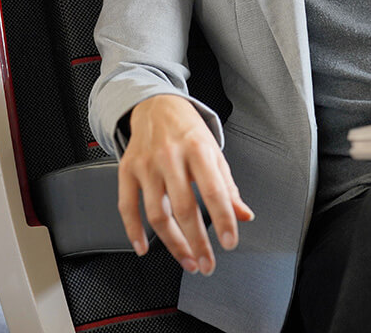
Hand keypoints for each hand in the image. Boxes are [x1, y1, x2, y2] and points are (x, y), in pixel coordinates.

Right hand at [117, 94, 254, 274]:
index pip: (214, 190)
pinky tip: (144, 247)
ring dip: (172, 243)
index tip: (229, 242)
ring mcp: (146, 164)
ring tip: (187, 260)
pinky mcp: (127, 169)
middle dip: (197, 242)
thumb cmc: (187, 131)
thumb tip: (243, 215)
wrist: (155, 105)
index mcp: (198, 149)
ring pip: (157, 213)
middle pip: (184, 208)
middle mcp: (170, 156)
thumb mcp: (214, 152)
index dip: (223, 220)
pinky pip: (127, 206)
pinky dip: (133, 231)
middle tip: (207, 263)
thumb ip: (228, 186)